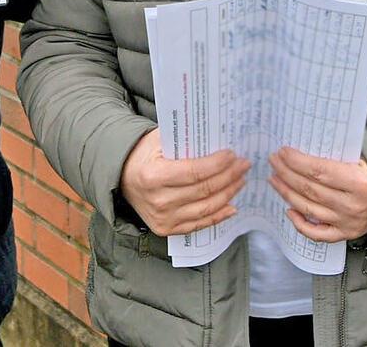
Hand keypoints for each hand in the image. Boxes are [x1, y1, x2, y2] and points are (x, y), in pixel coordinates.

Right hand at [118, 129, 250, 236]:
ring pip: (206, 209)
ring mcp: (164, 218)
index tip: (232, 155)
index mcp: (153, 176)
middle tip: (243, 165)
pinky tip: (232, 205)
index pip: (194, 172)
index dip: (217, 165)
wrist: (123, 179)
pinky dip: (219, 216)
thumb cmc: (143, 156)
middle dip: (229, 176)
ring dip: (229, 194)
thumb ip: (183, 140)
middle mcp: (158, 201)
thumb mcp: (157, 140)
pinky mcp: (168, 229)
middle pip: (204, 190)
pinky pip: (200, 224)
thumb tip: (216, 138)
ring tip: (241, 180)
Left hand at [269, 147, 366, 242]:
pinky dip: (300, 224)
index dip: (297, 161)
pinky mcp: (345, 235)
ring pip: (308, 208)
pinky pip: (317, 234)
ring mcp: (347, 223)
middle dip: (286, 173)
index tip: (282, 152)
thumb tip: (303, 147)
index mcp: (358, 182)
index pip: (319, 171)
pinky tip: (288, 210)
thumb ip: (337, 155)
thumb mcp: (361, 159)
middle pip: (309, 189)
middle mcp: (352, 205)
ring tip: (274, 179)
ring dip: (286, 192)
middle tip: (273, 161)